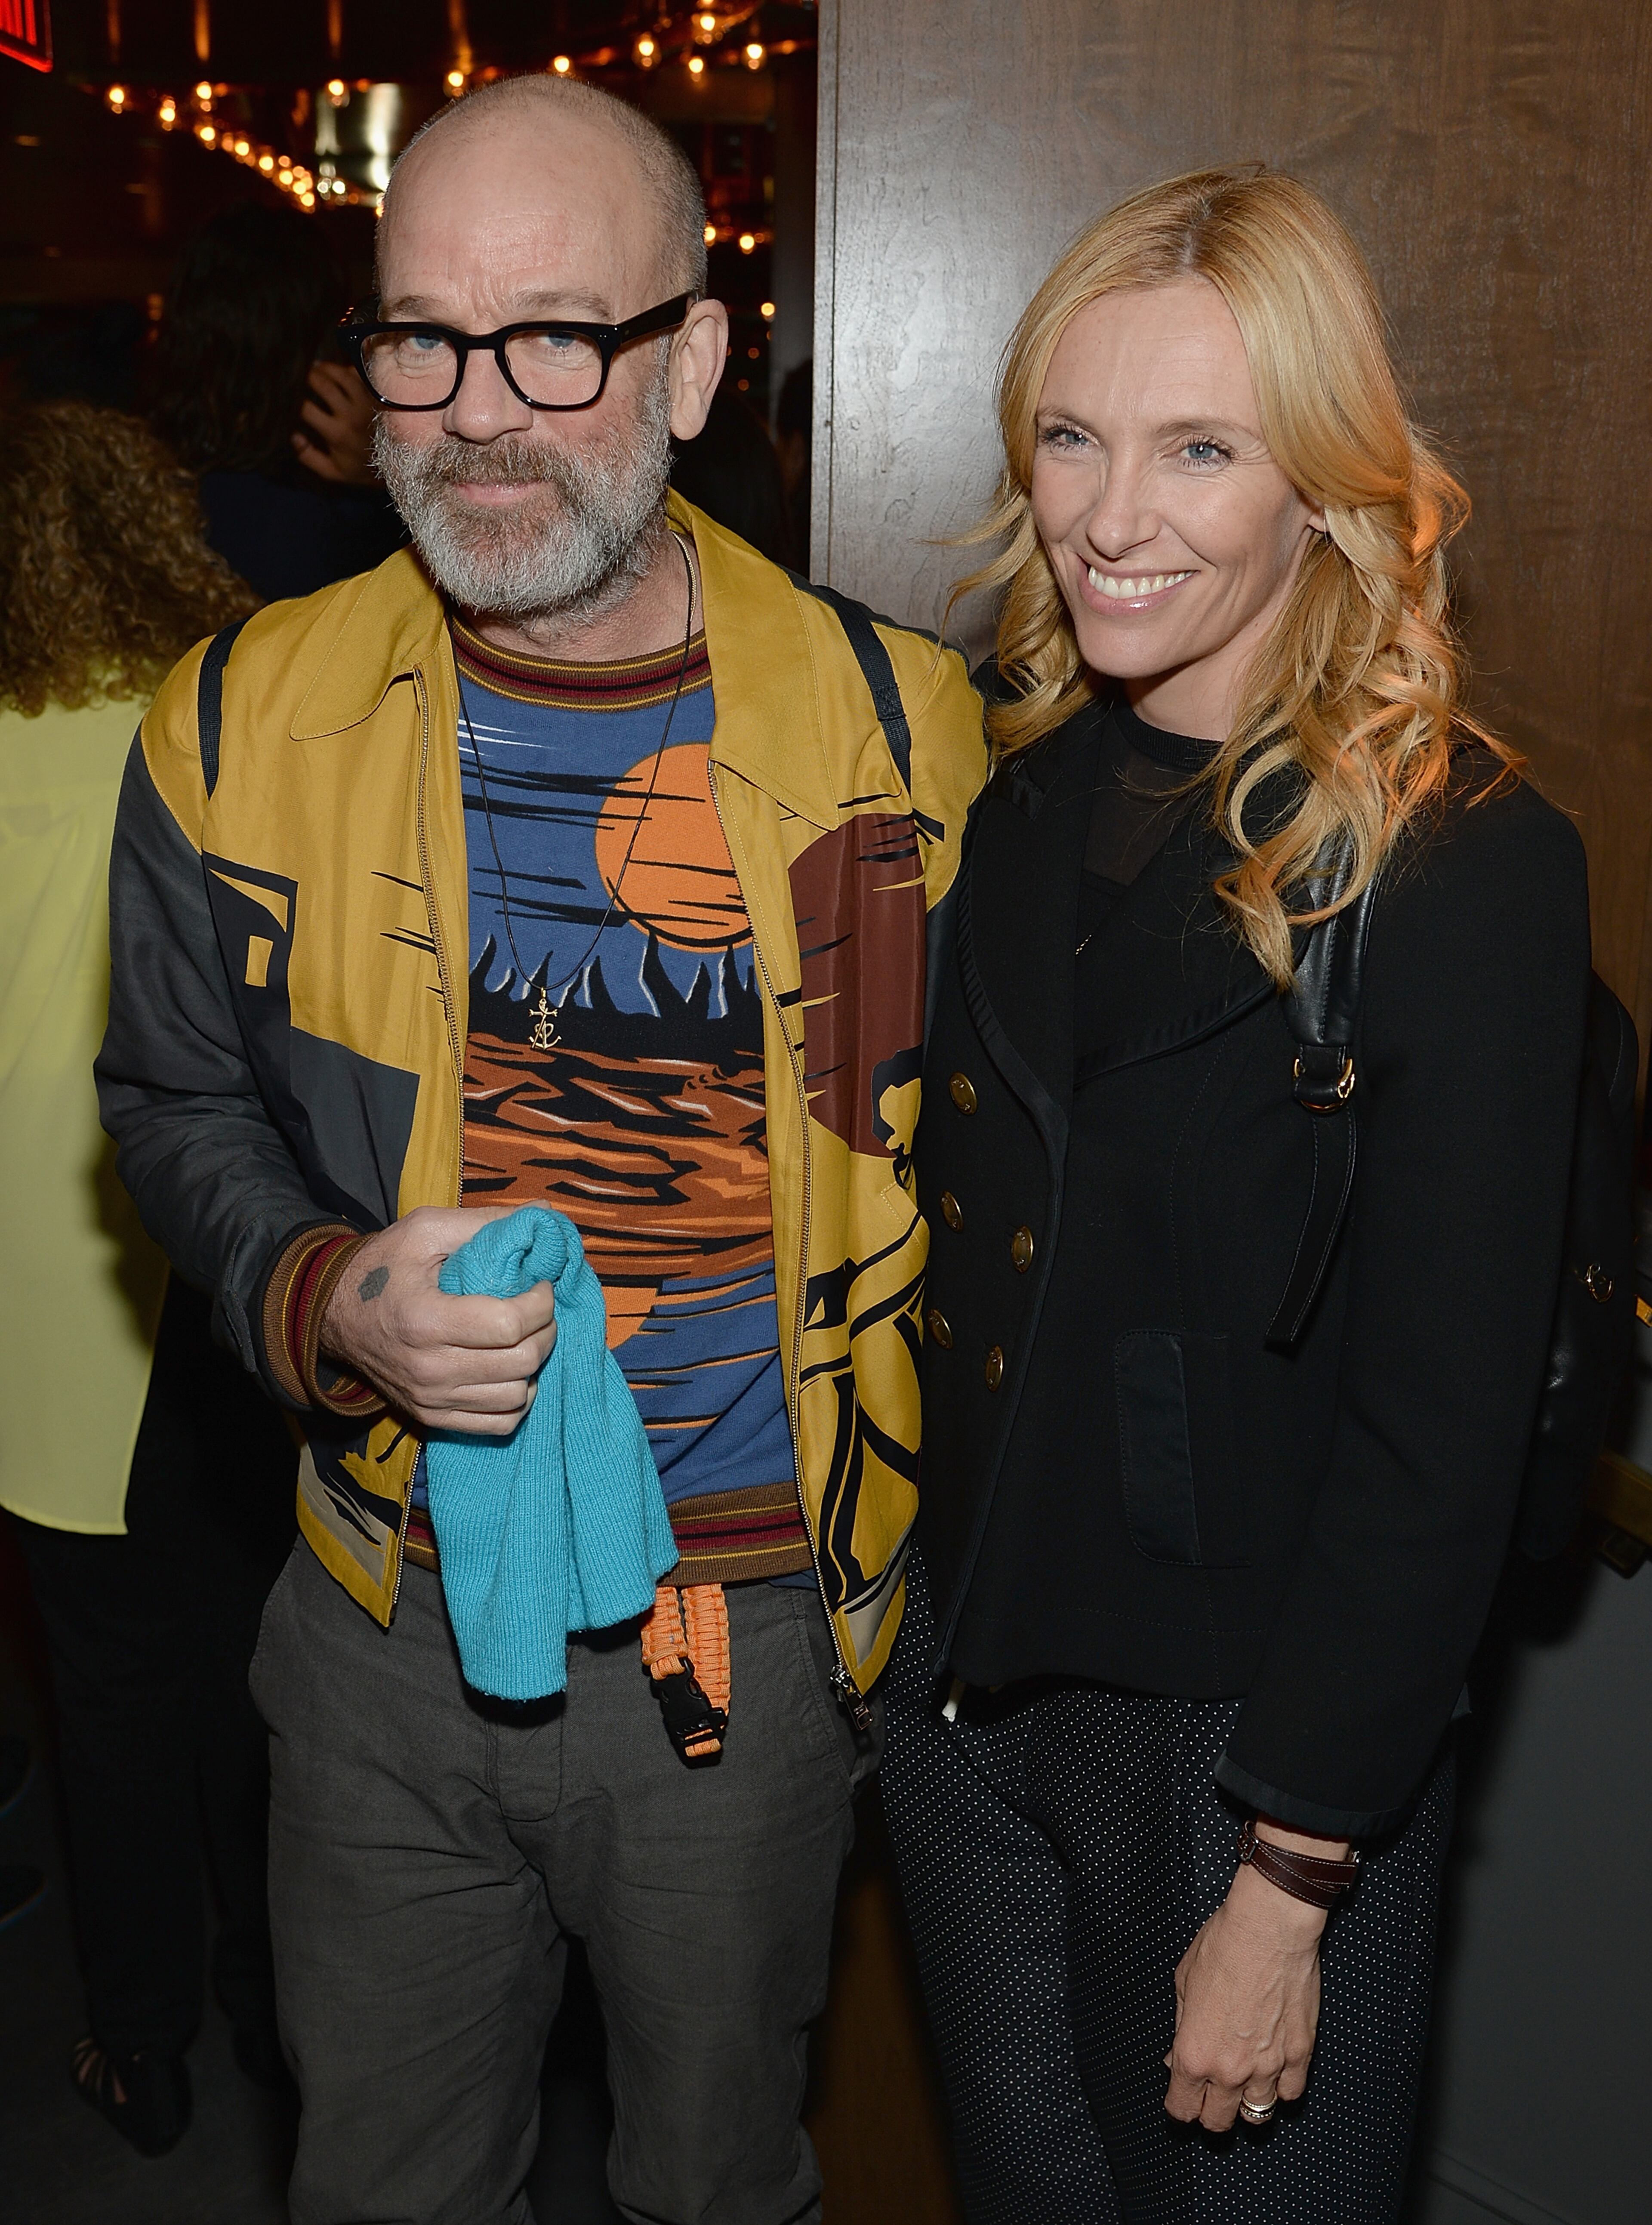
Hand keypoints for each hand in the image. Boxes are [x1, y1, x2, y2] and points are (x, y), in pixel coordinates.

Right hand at [293, 360, 378, 484]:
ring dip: (327, 368)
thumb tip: (294, 436)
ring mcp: (366, 403)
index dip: (295, 400)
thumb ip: (309, 457)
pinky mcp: (377, 397)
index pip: (307, 409)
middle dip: (309, 376)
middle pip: (324, 386)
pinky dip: (349, 369)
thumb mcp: (332, 471)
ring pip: (342, 375)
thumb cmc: (360, 469)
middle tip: (302, 373)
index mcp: (337, 433)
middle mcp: (351, 415)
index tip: (290, 395)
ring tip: (317, 366)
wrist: (395, 465)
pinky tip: (339, 370)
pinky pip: (361, 376)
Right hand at [319, 1206, 556, 1433]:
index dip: (541, 1303)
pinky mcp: (431, 1416)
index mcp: (426, 1319)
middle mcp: (428, 1368)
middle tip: (540, 1309)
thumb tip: (545, 1215)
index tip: (540, 1285)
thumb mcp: (426, 1229)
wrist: (334, 1315)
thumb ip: (486, 1222)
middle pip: (521, 1362)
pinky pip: (499, 1425)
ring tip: (525, 1337)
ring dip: (534, 1365)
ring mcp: (430, 1398)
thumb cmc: (382, 1266)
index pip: (510, 1325)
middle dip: (546, 1331)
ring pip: (516, 1397)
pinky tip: (511, 1371)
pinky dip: (517, 1400)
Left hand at [1163, 1823, 1346, 2129]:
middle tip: (1211, 2094)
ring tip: (1245, 2082)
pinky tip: (1275, 2070)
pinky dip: (1282, 2087)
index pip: (1182, 2108)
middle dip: (1210, 2112)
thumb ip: (1181, 2028)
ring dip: (1247, 2102)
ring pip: (1257, 2115)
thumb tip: (1176, 2059)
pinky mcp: (1300, 2054)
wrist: (1268, 1928)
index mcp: (1194, 2053)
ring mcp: (1268, 2066)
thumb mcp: (1183, 1983)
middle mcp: (1229, 2070)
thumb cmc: (1221, 1946)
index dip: (1180, 2105)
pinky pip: (1291, 2092)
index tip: (1182, 2098)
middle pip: (1218, 2121)